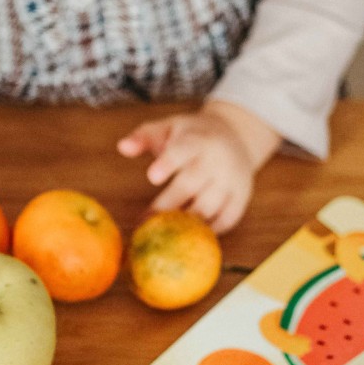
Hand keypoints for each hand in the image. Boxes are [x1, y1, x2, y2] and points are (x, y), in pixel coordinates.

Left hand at [117, 101, 280, 233]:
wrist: (237, 136)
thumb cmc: (193, 136)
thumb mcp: (169, 128)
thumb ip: (144, 137)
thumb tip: (122, 147)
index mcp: (197, 140)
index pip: (182, 151)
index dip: (168, 163)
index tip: (152, 176)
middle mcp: (217, 160)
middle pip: (191, 185)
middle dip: (168, 205)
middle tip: (147, 221)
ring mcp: (232, 181)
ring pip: (208, 207)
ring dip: (186, 223)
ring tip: (165, 233)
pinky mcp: (241, 198)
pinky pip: (226, 220)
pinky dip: (209, 232)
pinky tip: (190, 237)